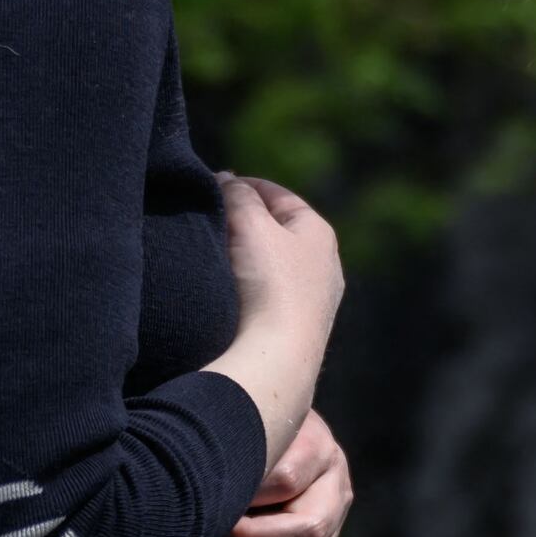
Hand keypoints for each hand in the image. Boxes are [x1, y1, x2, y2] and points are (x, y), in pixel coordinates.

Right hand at [218, 173, 343, 349]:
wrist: (279, 356)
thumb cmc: (269, 283)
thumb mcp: (250, 224)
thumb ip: (237, 195)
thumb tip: (228, 180)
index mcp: (318, 232)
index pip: (278, 196)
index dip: (244, 186)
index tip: (213, 186)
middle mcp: (324, 264)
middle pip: (277, 229)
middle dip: (245, 221)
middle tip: (211, 218)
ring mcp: (314, 300)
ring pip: (274, 264)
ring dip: (246, 255)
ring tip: (215, 254)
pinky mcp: (299, 328)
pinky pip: (271, 294)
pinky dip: (251, 286)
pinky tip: (229, 291)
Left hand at [224, 412, 353, 536]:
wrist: (259, 444)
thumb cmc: (242, 432)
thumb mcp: (243, 428)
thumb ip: (239, 452)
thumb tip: (221, 494)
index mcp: (318, 448)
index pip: (286, 479)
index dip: (246, 494)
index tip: (210, 493)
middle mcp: (336, 488)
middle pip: (309, 529)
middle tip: (218, 531)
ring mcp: (332, 526)